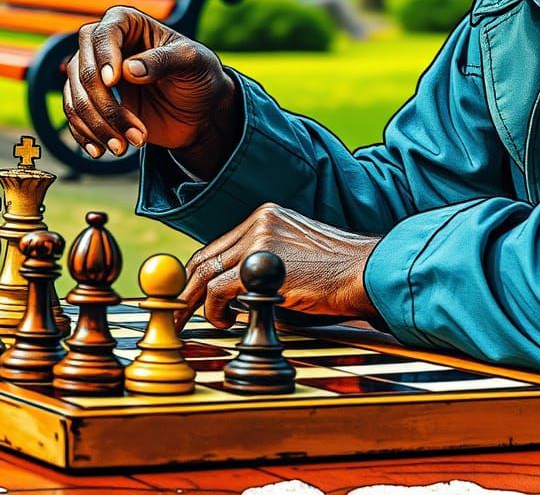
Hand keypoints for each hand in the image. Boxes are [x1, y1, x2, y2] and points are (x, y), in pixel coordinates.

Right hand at [63, 6, 238, 177]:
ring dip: (97, 126)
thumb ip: (164, 60)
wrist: (201, 111)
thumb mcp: (193, 62)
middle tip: (132, 132)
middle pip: (82, 69)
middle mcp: (106, 46)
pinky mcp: (95, 102)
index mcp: (129, 23)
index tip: (113, 81)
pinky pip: (76, 117)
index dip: (104, 55)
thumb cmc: (200, 75)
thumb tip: (128, 70)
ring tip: (124, 148)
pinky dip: (86, 135)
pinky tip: (102, 151)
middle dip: (102, 103)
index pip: (103, 33)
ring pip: (77, 97)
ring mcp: (97, 75)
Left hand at [177, 203, 380, 329]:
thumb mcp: (296, 256)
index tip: (188, 294)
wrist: (364, 272)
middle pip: (206, 256)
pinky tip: (226, 321)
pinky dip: (214, 309)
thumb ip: (264, 264)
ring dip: (195, 303)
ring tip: (198, 323)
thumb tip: (233, 292)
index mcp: (267, 216)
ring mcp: (259, 240)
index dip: (199, 273)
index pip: (220, 245)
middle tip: (175, 313)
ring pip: (206, 272)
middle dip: (186, 288)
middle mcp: (260, 221)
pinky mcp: (259, 265)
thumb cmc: (337, 272)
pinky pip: (218, 289)